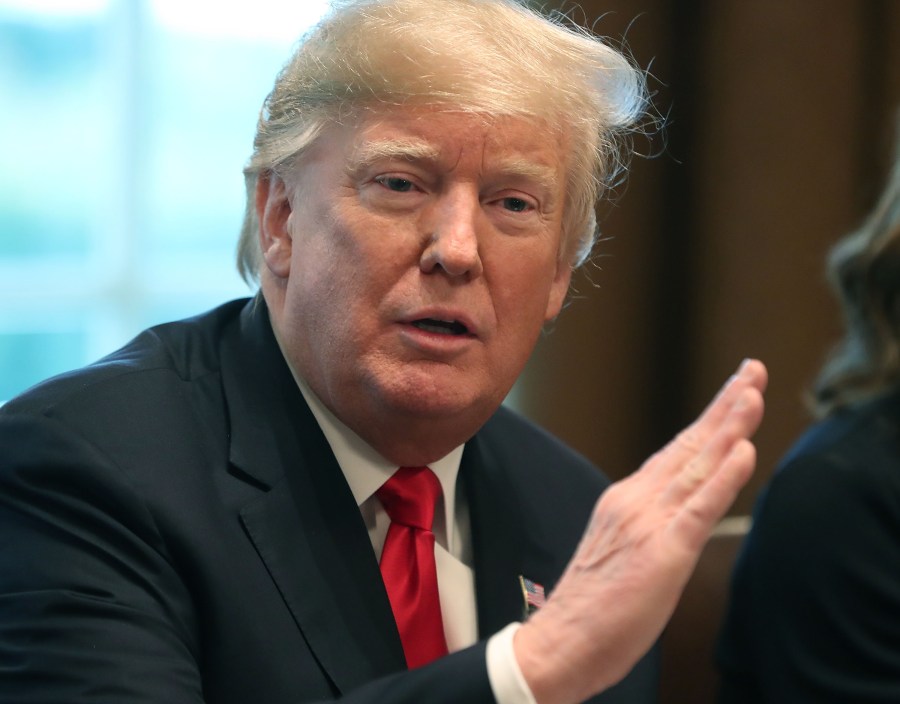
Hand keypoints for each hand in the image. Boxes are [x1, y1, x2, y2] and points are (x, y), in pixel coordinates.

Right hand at [514, 359, 766, 703]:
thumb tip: (678, 509)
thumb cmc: (593, 605)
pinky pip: (698, 509)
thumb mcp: (623, 550)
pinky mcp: (661, 552)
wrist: (560, 641)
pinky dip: (724, 477)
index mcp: (628, 499)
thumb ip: (649, 522)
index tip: (734, 391)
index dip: (710, 420)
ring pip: (696, 466)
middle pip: (689, 445)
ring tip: (753, 392)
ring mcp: (649, 523)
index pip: (677, 451)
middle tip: (753, 370)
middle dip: (725, 405)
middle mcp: (637, 501)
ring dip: (729, 426)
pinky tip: (743, 450)